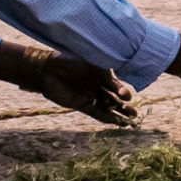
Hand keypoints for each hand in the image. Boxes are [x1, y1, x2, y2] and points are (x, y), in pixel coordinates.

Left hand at [0, 46, 138, 125]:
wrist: (46, 69)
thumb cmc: (68, 59)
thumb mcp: (89, 60)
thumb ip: (103, 67)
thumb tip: (120, 68)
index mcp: (101, 73)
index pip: (115, 85)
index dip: (122, 91)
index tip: (126, 96)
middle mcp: (97, 85)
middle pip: (115, 97)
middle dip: (125, 105)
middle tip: (134, 114)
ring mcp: (89, 95)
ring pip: (107, 106)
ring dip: (118, 113)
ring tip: (131, 120)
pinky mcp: (80, 104)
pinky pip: (95, 112)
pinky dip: (105, 117)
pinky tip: (115, 122)